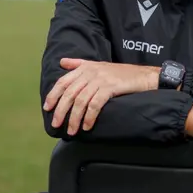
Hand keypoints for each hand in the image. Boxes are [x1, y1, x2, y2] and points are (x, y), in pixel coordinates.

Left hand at [42, 58, 158, 135]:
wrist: (144, 76)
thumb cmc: (122, 73)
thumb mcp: (99, 65)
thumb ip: (79, 64)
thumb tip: (62, 62)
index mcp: (85, 67)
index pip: (63, 81)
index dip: (53, 95)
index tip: (47, 108)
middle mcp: (91, 72)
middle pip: (70, 93)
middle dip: (61, 110)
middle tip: (57, 125)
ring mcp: (101, 79)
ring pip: (81, 101)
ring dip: (74, 118)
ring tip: (72, 131)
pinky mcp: (110, 87)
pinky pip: (95, 105)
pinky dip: (89, 117)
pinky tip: (87, 126)